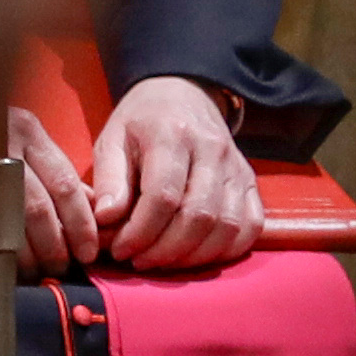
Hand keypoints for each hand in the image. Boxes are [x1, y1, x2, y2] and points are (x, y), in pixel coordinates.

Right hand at [4, 104, 88, 273]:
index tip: (88, 251)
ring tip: (35, 270)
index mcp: (26, 131)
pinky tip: (4, 263)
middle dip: (54, 246)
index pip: (64, 184)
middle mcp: (1, 146)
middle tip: (60, 267)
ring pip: (7, 223)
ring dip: (26, 255)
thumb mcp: (29, 140)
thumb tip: (91, 209)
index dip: (81, 223)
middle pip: (37, 209)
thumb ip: (58, 173)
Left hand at [94, 75, 262, 273]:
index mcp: (172, 134)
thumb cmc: (142, 123)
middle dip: (165, 250)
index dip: (141, 232)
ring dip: (193, 256)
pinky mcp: (250, 182)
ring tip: (163, 261)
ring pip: (226, 226)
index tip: (121, 249)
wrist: (183, 94)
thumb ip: (109, 180)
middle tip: (139, 261)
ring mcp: (237, 166)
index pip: (163, 195)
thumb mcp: (112, 140)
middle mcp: (212, 149)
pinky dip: (225, 250)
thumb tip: (105, 221)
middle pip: (198, 215)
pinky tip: (195, 254)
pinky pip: (250, 226)